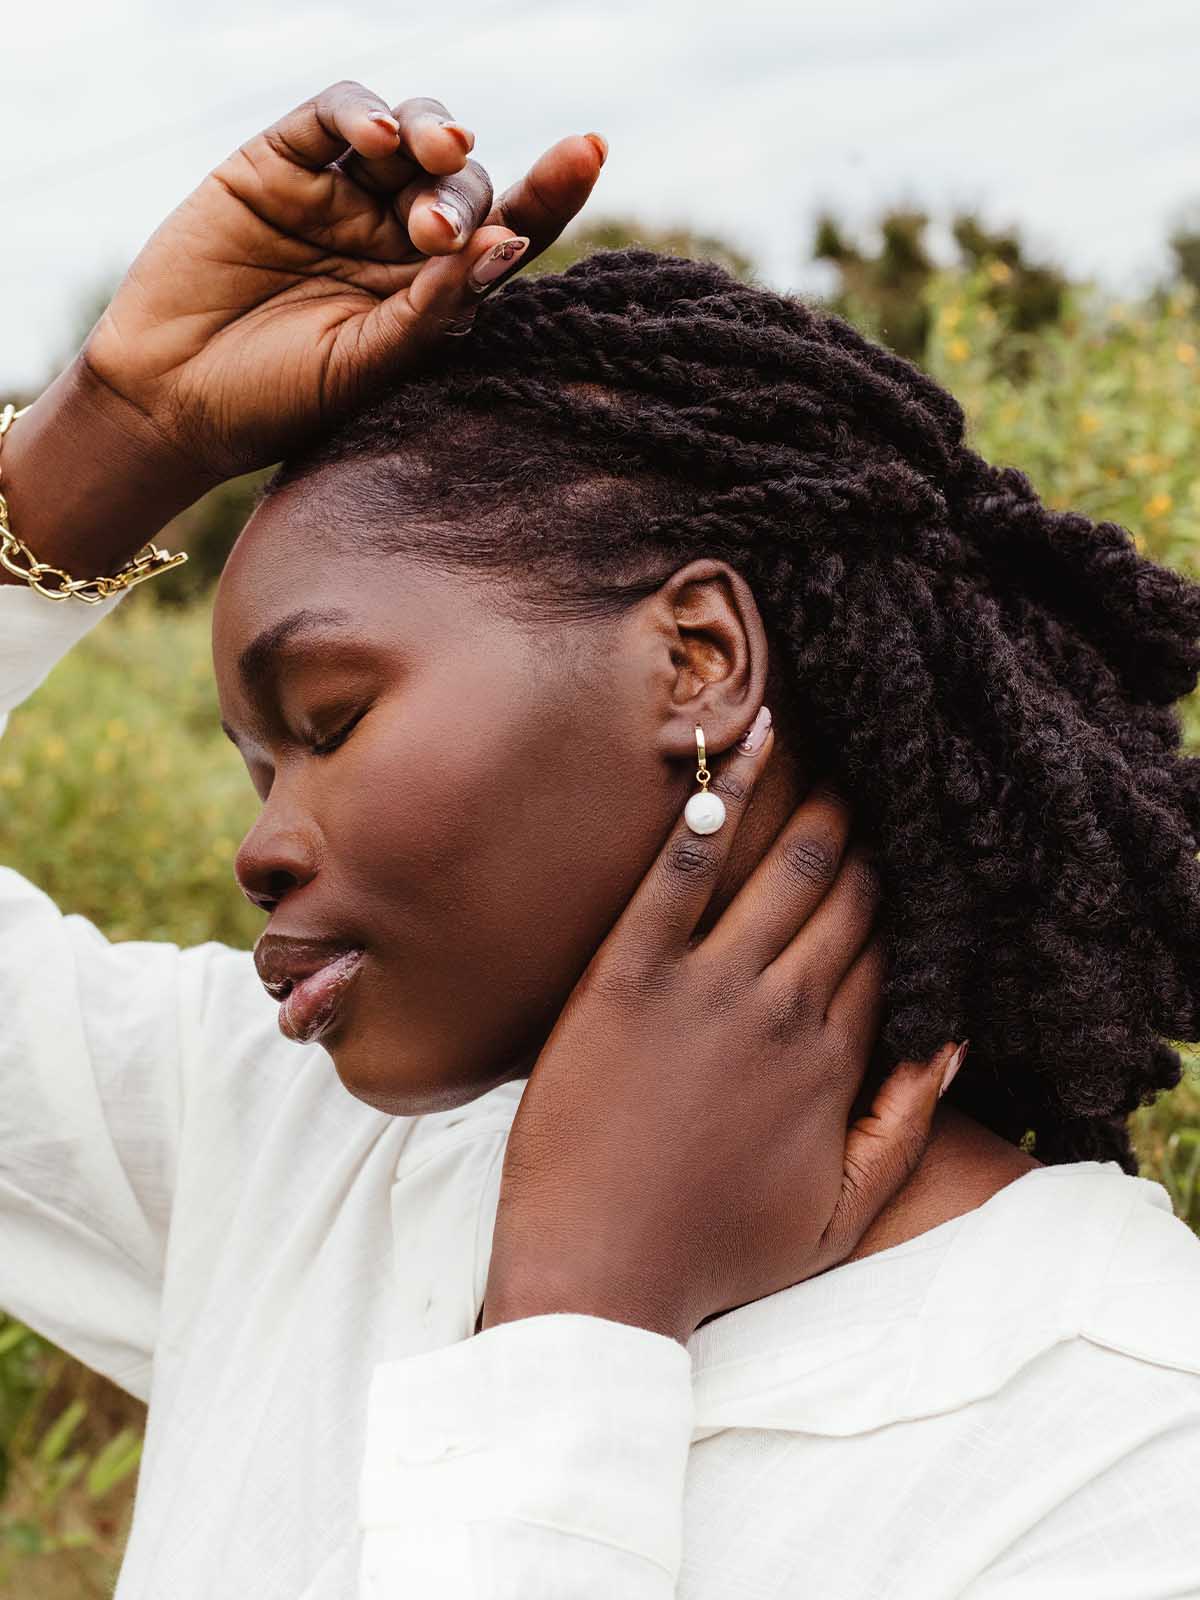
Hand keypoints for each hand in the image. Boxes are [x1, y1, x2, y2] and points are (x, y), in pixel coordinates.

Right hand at [80, 79, 605, 480]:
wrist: (171, 399)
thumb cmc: (279, 401)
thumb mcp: (369, 366)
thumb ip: (435, 309)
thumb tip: (510, 246)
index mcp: (434, 293)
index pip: (510, 232)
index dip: (552, 191)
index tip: (588, 150)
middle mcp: (396, 239)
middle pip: (464, 183)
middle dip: (462, 196)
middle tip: (437, 236)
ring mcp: (342, 196)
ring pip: (412, 134)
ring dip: (433, 134)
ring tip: (431, 154)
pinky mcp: (283, 162)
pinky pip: (337, 115)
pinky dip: (362, 110)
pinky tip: (378, 131)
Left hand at [482, 720, 960, 1345]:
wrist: (596, 1272)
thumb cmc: (715, 1250)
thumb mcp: (841, 1214)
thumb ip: (907, 1123)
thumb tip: (952, 1037)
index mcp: (832, 1060)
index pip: (885, 947)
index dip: (899, 894)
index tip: (905, 849)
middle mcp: (782, 1009)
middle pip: (844, 897)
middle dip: (868, 835)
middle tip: (878, 778)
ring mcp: (706, 985)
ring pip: (783, 869)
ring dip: (815, 803)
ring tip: (836, 752)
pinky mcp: (630, 972)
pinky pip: (683, 867)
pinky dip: (721, 799)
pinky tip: (749, 741)